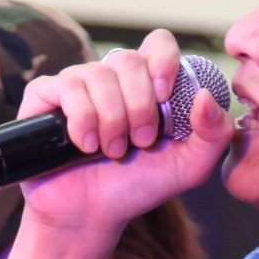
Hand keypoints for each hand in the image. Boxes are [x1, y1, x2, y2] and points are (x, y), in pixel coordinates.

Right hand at [15, 30, 234, 256]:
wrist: (92, 215)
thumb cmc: (137, 186)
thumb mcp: (189, 167)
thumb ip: (214, 135)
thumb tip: (206, 97)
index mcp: (146, 84)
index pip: (158, 43)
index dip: (163, 60)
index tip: (165, 95)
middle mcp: (111, 77)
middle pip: (128, 59)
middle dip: (139, 106)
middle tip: (140, 142)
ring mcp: (77, 84)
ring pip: (98, 75)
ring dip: (111, 120)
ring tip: (111, 151)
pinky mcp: (45, 96)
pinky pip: (66, 88)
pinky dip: (82, 120)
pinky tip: (85, 146)